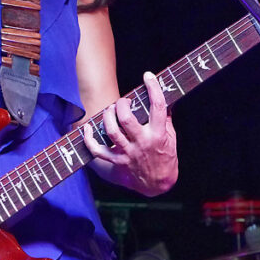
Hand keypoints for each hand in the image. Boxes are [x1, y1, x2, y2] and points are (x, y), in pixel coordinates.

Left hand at [83, 71, 177, 195]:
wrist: (159, 184)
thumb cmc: (166, 156)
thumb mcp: (171, 136)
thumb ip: (166, 117)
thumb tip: (166, 96)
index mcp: (158, 134)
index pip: (158, 107)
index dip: (153, 88)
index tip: (148, 76)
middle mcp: (142, 143)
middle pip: (127, 119)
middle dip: (122, 104)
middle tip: (123, 101)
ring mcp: (128, 153)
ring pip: (112, 131)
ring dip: (108, 116)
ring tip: (110, 110)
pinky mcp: (117, 162)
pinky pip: (98, 150)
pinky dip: (89, 140)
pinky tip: (87, 128)